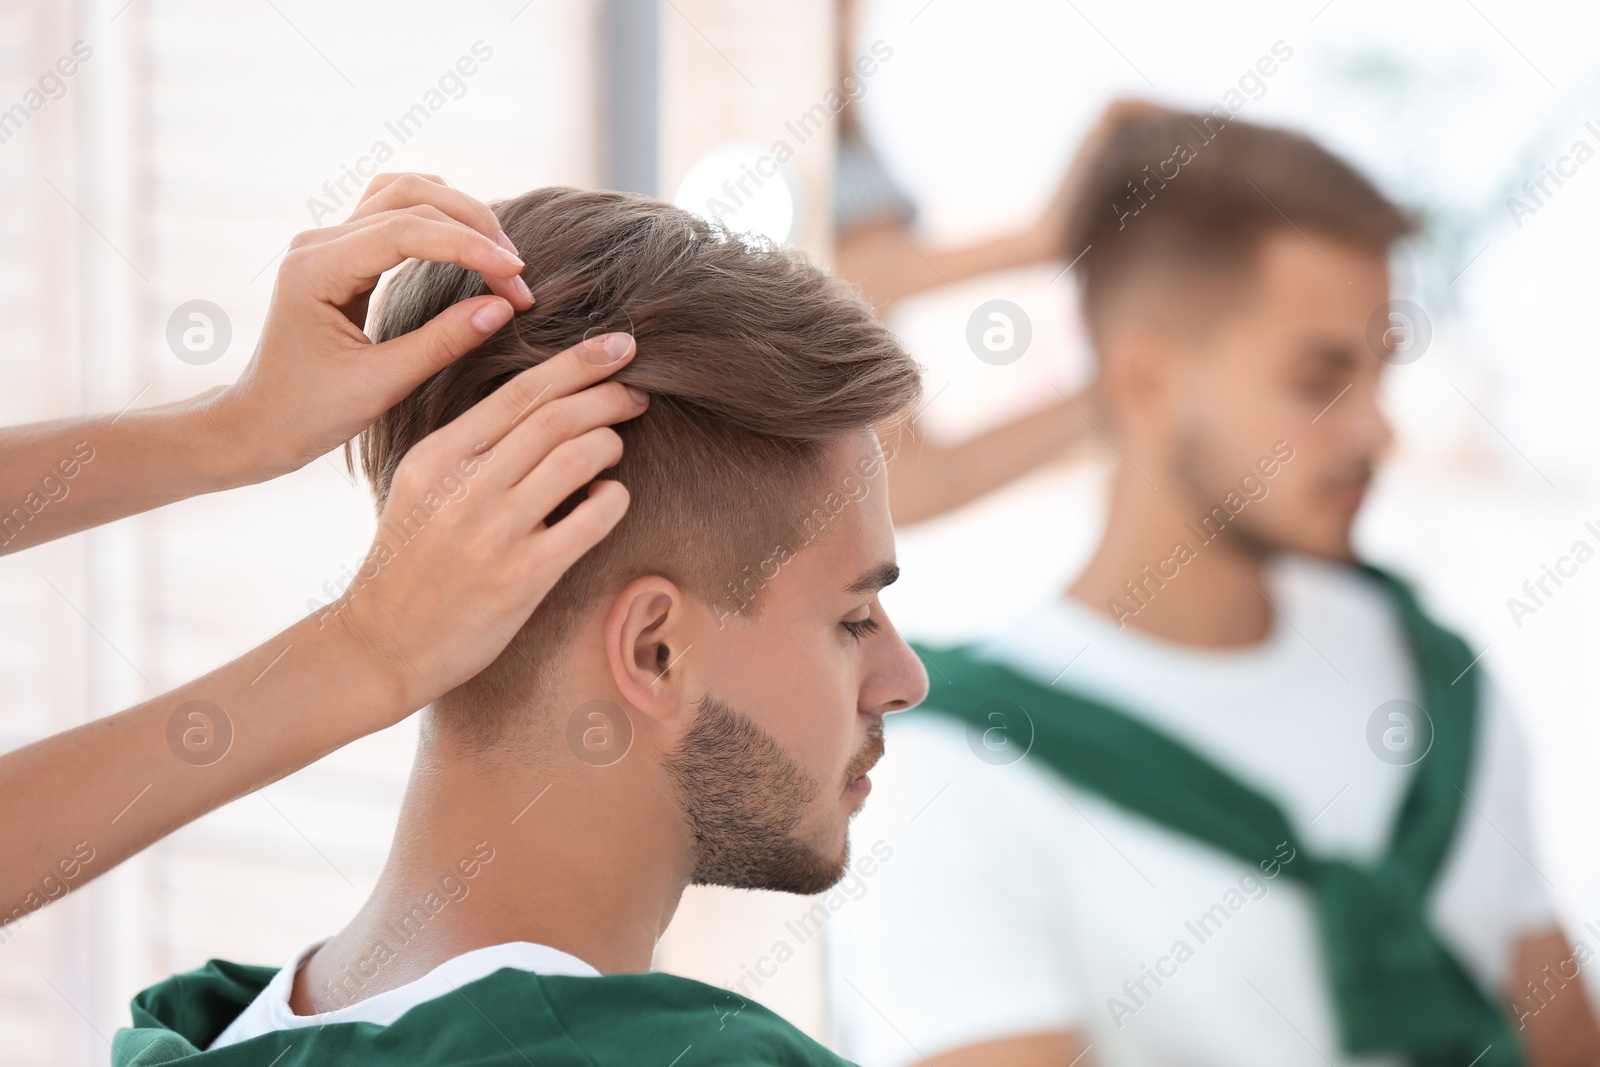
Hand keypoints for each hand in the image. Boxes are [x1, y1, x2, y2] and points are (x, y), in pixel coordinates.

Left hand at [209, 173, 535, 480]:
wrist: (258, 424)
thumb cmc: (309, 414)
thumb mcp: (381, 386)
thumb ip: (443, 342)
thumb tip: (503, 306)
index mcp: (317, 269)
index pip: (407, 232)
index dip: (469, 247)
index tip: (516, 277)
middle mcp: (319, 242)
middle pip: (410, 197)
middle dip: (472, 230)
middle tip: (516, 277)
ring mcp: (328, 243)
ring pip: (404, 193)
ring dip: (458, 215)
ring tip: (499, 256)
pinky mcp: (341, 254)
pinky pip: (394, 213)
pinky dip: (437, 220)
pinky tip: (467, 247)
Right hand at [322, 331, 647, 712]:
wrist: (379, 644)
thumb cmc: (408, 564)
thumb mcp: (420, 488)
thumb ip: (470, 448)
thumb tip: (542, 407)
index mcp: (437, 456)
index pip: (519, 391)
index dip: (576, 363)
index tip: (616, 347)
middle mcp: (464, 487)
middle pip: (553, 416)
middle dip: (606, 393)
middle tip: (636, 389)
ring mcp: (493, 532)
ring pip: (576, 459)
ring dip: (611, 442)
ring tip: (618, 443)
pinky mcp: (522, 577)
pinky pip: (590, 521)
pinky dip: (613, 499)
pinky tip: (612, 497)